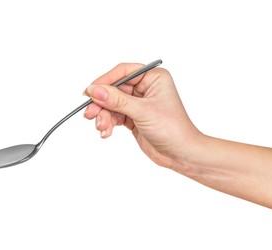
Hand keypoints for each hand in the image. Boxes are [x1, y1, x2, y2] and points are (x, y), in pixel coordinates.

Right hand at [83, 62, 200, 167]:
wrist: (181, 154)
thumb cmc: (173, 129)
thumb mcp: (142, 112)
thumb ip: (117, 100)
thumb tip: (95, 90)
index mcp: (153, 78)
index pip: (123, 72)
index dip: (105, 81)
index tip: (90, 92)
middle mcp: (146, 88)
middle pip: (114, 89)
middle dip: (102, 103)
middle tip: (90, 114)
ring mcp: (139, 103)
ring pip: (112, 104)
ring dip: (104, 116)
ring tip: (101, 127)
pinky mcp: (134, 117)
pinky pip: (115, 116)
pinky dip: (108, 123)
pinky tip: (106, 133)